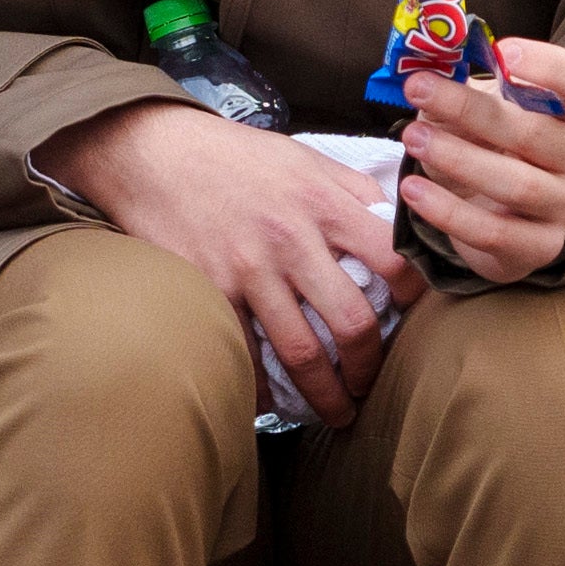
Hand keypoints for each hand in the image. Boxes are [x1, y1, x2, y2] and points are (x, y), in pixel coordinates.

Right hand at [37, 96, 404, 424]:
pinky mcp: (210, 290)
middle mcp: (290, 241)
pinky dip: (261, 386)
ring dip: (324, 394)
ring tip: (335, 411)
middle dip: (368, 366)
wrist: (152, 153)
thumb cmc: (231, 155)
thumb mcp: (300, 156)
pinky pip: (244, 352)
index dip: (412, 294)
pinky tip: (273, 401)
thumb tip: (394, 219)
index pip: (391, 257)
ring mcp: (248, 271)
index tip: (409, 315)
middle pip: (350, 321)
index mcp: (321, 204)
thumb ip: (349, 187)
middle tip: (370, 385)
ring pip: (300, 351)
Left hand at [394, 34, 564, 283]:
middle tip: (419, 90)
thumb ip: (455, 82)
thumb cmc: (483, 144)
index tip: (503, 52)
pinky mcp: (539, 246)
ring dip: (459, 159)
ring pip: (518, 185)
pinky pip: (495, 233)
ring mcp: (562, 204)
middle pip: (535, 132)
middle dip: (471, 109)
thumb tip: (422, 60)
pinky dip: (449, 212)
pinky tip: (413, 191)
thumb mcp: (470, 106)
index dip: (551, 65)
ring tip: (413, 140)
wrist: (488, 214)